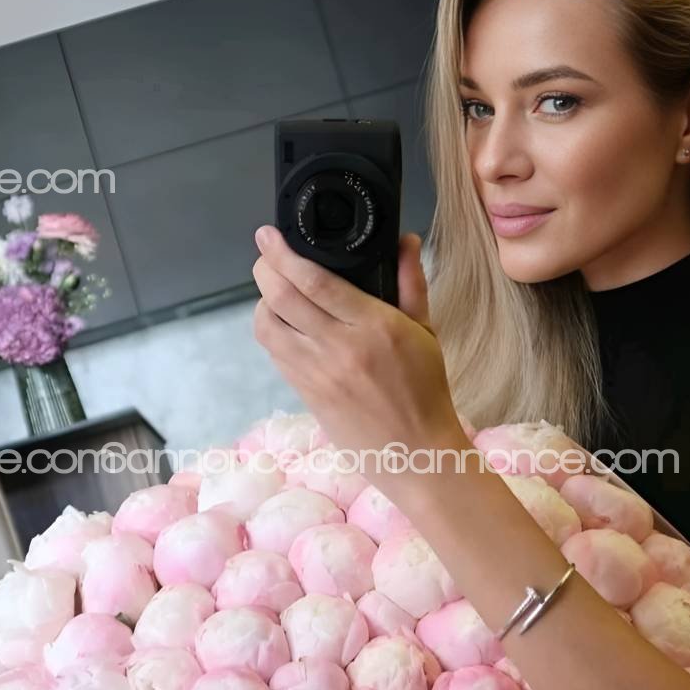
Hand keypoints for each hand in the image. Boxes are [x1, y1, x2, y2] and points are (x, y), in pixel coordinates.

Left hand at [252, 226, 465, 492]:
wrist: (415, 454)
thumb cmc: (424, 391)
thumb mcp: (427, 333)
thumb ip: (411, 283)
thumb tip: (405, 241)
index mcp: (374, 327)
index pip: (315, 283)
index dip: (284, 254)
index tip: (268, 235)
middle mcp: (339, 349)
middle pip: (281, 299)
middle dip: (264, 270)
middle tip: (264, 255)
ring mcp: (317, 374)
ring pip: (267, 327)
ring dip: (262, 302)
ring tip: (273, 291)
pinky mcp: (305, 393)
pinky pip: (275, 353)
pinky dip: (272, 331)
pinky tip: (283, 323)